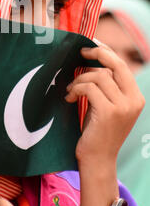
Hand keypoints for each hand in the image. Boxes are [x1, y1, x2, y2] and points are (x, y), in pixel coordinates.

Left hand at [65, 45, 144, 166]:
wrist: (97, 160)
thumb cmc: (97, 131)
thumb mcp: (106, 105)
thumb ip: (106, 86)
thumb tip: (92, 60)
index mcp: (136, 97)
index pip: (122, 65)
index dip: (106, 52)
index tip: (91, 46)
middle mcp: (134, 100)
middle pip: (115, 64)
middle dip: (96, 53)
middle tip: (80, 52)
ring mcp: (123, 106)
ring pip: (98, 75)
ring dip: (79, 79)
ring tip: (70, 89)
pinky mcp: (109, 112)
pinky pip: (89, 88)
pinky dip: (75, 88)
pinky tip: (69, 97)